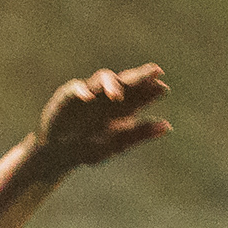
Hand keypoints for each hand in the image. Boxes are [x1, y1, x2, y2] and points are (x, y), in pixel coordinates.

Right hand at [30, 65, 171, 170]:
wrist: (59, 155)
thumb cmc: (89, 148)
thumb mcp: (118, 144)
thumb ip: (140, 133)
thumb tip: (168, 126)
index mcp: (122, 107)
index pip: (141, 93)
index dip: (152, 89)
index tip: (163, 89)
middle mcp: (106, 96)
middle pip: (125, 81)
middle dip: (139, 76)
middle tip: (155, 71)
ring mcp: (88, 94)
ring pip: (102, 79)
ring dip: (111, 84)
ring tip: (117, 94)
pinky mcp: (67, 97)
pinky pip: (74, 89)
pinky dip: (81, 91)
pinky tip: (88, 97)